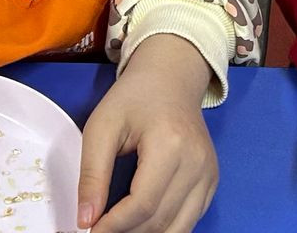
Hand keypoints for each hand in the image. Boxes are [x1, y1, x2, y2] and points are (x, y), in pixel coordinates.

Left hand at [77, 34, 218, 231]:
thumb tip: (85, 220)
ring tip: (118, 228)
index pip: (143, 205)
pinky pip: (189, 221)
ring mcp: (209, 174)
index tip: (90, 230)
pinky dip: (164, 229)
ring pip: (178, 228)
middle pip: (160, 221)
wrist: (170, 79)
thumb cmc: (134, 98)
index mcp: (171, 145)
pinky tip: (141, 223)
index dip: (113, 226)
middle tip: (99, 229)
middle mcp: (197, 163)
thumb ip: (92, 175)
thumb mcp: (101, 127)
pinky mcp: (211, 182)